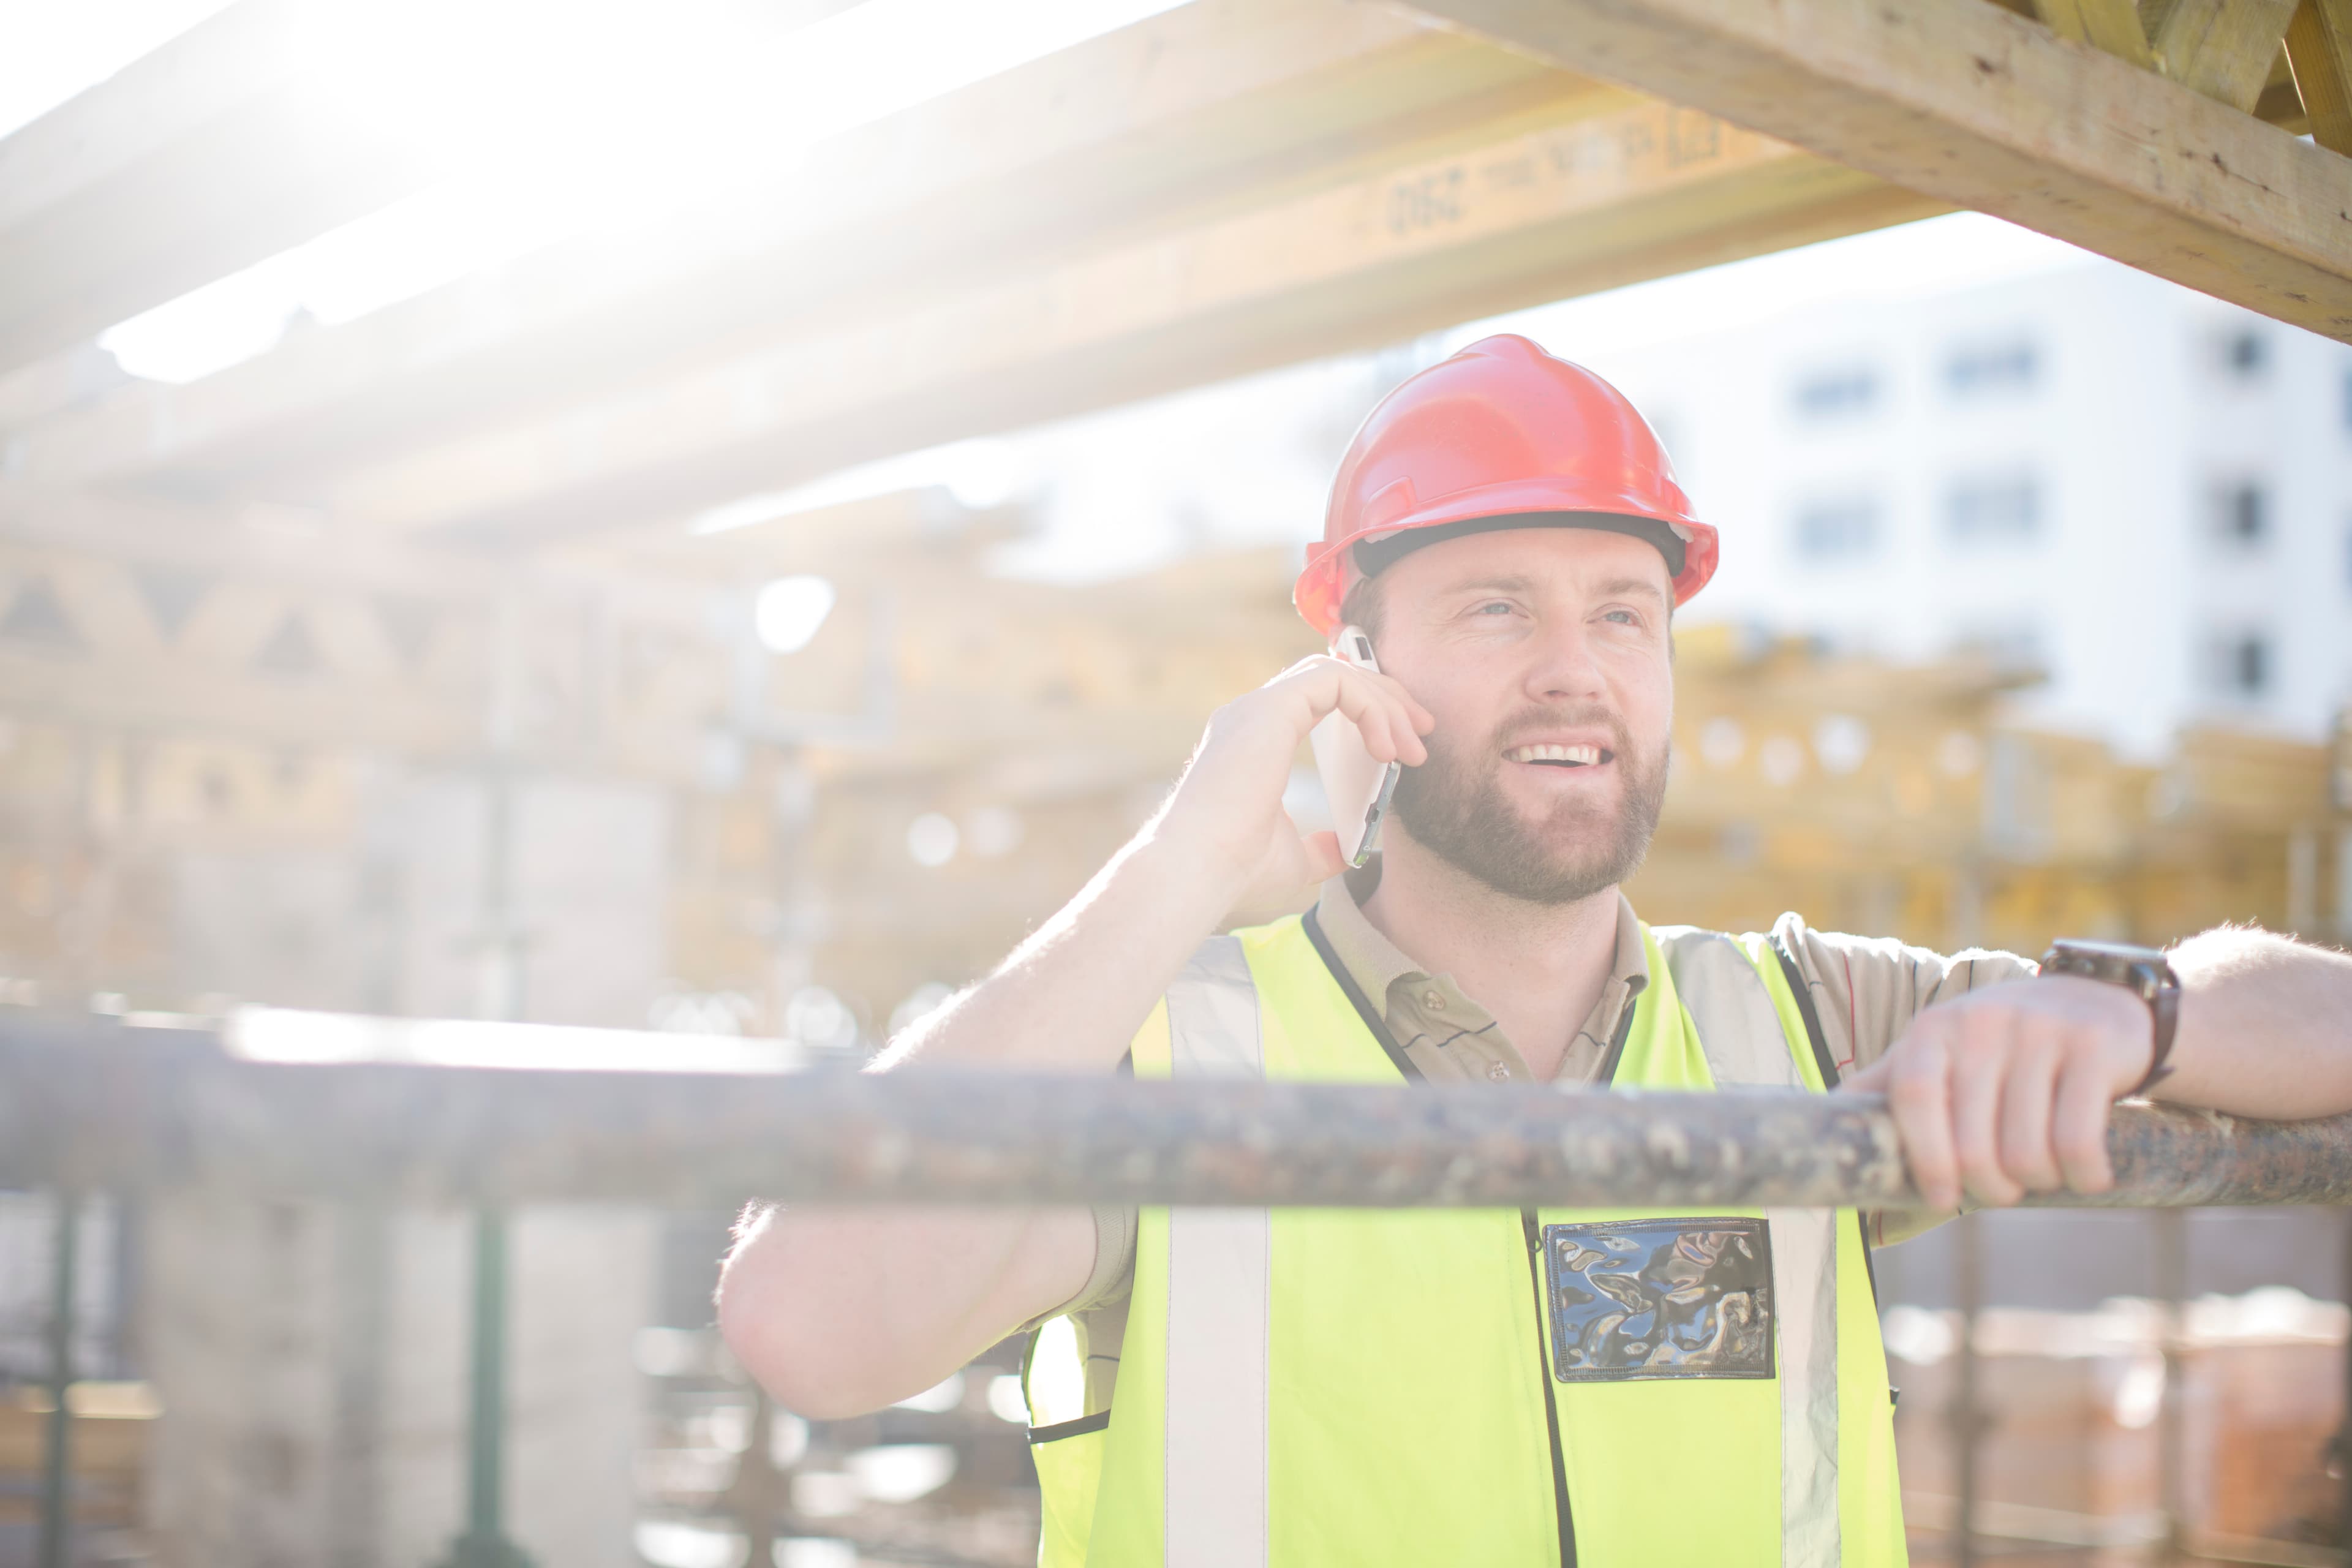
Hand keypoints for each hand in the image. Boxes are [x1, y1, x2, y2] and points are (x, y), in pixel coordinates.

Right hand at [1152, 655, 1433, 910]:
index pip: (1316, 697)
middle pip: (1331, 676)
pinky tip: (1387, 748)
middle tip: (1423, 732)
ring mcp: (1257, 707)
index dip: (1367, 708)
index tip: (1402, 745)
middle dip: (1386, 697)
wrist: (1199, 874)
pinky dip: (1371, 706)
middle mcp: (1251, 715)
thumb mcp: (1295, 860)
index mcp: (1254, 741)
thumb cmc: (1233, 871)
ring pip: (1337, 673)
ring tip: (1411, 747)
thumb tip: (1349, 848)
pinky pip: (1335, 682)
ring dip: (1384, 703)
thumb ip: (1322, 846)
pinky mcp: (1270, 709)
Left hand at [1837, 977, 2154, 1210]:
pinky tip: (2085, 1174)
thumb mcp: (1939, 1053)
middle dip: (1989, 1188)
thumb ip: (1885, 1089)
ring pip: (2028, 1152)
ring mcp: (2041, 1031)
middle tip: (2002, 1191)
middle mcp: (1983, 1022)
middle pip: (1973, 1143)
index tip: (1941, 1197)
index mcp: (1933, 1030)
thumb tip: (1820, 1135)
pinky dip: (2083, 1175)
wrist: (2095, 1001)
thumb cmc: (2001, 1046)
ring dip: (2039, 1183)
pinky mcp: (2094, 1047)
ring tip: (2043, 1173)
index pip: (1914, 1097)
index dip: (1925, 1158)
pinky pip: (2078, 1141)